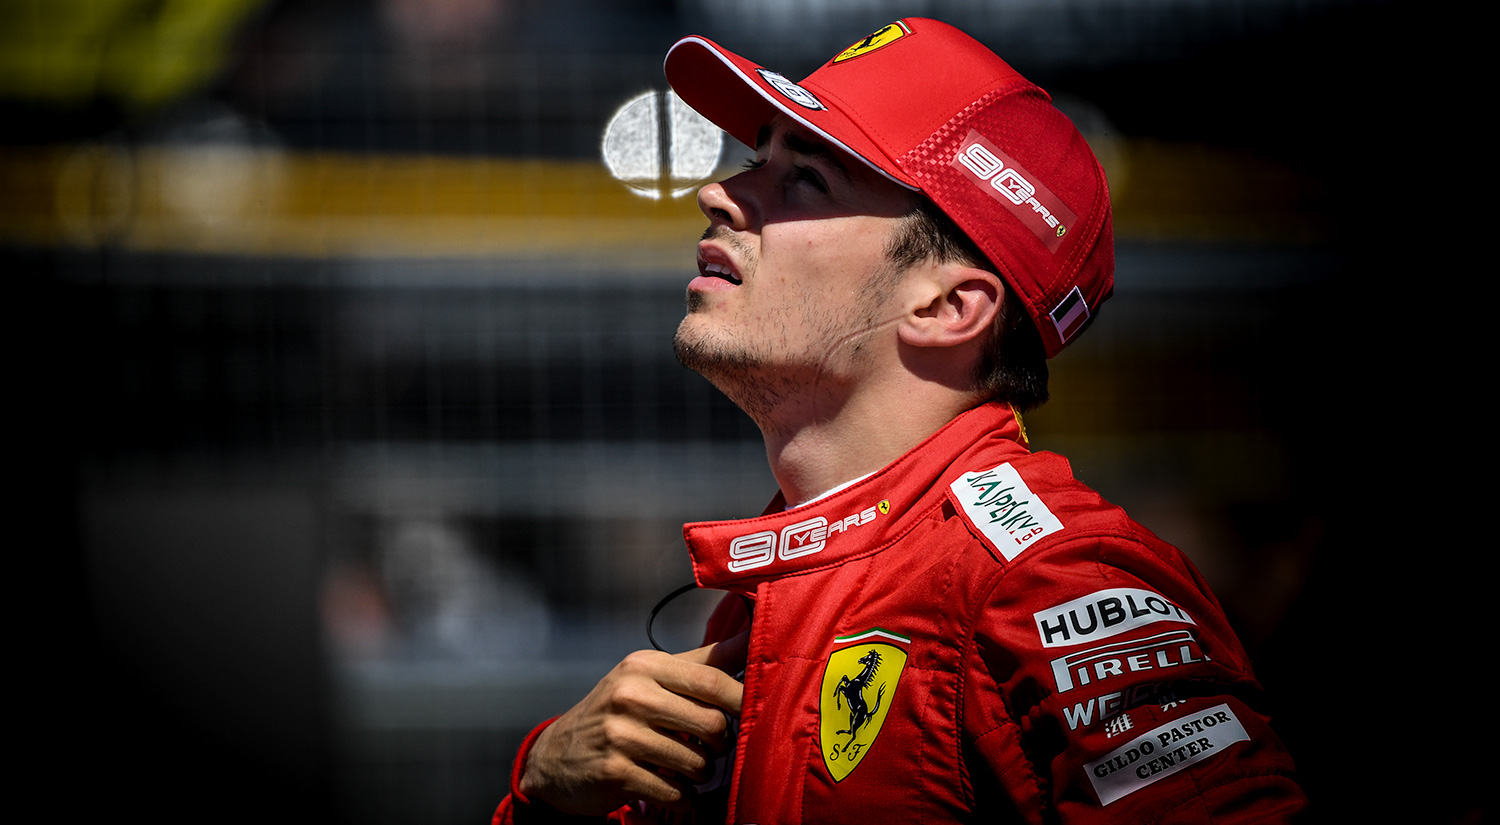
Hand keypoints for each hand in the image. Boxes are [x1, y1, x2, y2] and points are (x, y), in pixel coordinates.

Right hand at [517, 631, 747, 814]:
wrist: (555, 757)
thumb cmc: (616, 712)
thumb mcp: (649, 676)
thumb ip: (701, 661)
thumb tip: (750, 637)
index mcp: (644, 666)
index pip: (712, 681)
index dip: (741, 700)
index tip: (751, 712)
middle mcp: (631, 695)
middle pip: (712, 724)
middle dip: (722, 744)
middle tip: (713, 747)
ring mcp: (621, 735)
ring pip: (697, 763)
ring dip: (702, 774)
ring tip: (688, 768)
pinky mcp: (616, 773)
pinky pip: (675, 792)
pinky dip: (683, 798)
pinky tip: (673, 789)